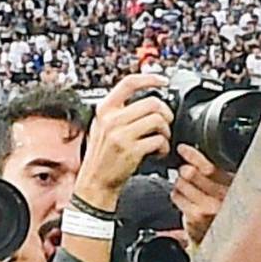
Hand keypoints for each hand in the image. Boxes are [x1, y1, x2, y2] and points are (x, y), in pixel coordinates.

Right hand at [74, 74, 175, 210]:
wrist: (95, 183)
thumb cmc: (102, 156)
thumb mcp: (102, 126)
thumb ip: (119, 111)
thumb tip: (146, 97)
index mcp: (105, 110)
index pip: (129, 83)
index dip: (150, 78)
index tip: (163, 81)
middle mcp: (112, 120)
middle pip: (152, 102)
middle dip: (165, 113)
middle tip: (165, 123)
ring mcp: (121, 135)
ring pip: (158, 120)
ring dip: (166, 131)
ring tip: (160, 139)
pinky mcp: (131, 150)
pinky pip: (158, 140)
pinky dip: (163, 147)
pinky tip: (157, 152)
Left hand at [170, 146, 230, 247]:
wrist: (226, 233)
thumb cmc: (227, 202)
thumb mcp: (231, 183)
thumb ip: (218, 169)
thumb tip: (193, 151)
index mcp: (233, 185)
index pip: (209, 168)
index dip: (193, 156)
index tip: (183, 149)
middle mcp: (220, 200)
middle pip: (191, 175)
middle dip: (184, 169)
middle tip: (186, 170)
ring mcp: (205, 210)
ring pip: (180, 185)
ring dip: (179, 181)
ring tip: (187, 185)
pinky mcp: (193, 219)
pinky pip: (177, 197)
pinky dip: (177, 193)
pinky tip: (185, 196)